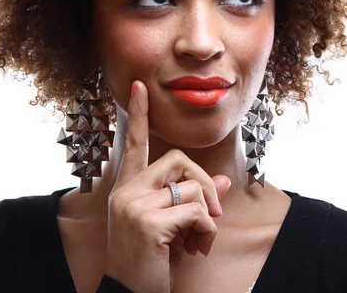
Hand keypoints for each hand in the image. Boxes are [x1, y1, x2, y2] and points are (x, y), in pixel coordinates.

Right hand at [105, 81, 231, 292]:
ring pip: (193, 187)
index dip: (140, 115)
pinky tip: (197, 248)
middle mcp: (125, 192)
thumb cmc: (150, 260)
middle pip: (179, 159)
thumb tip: (221, 179)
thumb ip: (192, 199)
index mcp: (126, 189)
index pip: (134, 144)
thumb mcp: (171, 225)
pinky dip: (207, 231)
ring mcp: (134, 205)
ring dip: (207, 216)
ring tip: (199, 239)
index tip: (139, 87)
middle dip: (205, 183)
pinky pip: (198, 211)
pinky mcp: (148, 222)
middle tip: (213, 213)